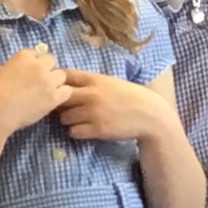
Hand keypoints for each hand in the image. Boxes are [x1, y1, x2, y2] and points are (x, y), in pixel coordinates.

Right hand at [0, 45, 70, 135]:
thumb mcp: (2, 72)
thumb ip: (17, 68)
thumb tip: (25, 73)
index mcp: (23, 56)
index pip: (36, 53)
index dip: (34, 63)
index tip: (30, 72)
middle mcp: (38, 64)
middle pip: (51, 60)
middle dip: (47, 69)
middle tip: (40, 82)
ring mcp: (48, 80)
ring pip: (61, 75)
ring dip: (55, 81)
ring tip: (47, 92)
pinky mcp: (54, 96)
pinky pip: (67, 91)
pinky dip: (62, 94)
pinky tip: (53, 100)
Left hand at [56, 68, 173, 142]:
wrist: (150, 115)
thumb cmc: (129, 97)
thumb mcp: (110, 83)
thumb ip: (89, 82)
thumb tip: (64, 83)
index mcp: (95, 79)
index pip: (65, 75)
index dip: (57, 82)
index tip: (58, 88)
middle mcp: (92, 94)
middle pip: (59, 97)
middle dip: (59, 104)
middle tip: (65, 108)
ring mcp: (94, 112)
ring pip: (64, 117)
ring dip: (68, 120)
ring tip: (78, 120)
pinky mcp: (98, 129)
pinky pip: (73, 132)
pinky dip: (76, 132)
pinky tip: (85, 130)